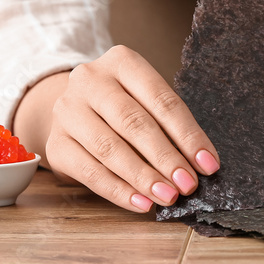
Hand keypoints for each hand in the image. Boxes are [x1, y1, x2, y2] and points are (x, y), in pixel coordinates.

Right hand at [44, 46, 219, 212]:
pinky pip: (89, 172)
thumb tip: (200, 165)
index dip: (187, 134)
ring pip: (109, 148)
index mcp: (121, 61)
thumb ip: (168, 125)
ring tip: (167, 196)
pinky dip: (118, 191)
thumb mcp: (144, 99)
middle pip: (134, 122)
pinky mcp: (55, 144)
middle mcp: (89, 80)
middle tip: (188, 184)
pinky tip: (141, 203)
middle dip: (166, 157)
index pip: (161, 99)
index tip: (208, 164)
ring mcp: (67, 111)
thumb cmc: (123, 105)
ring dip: (143, 177)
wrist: (74, 109)